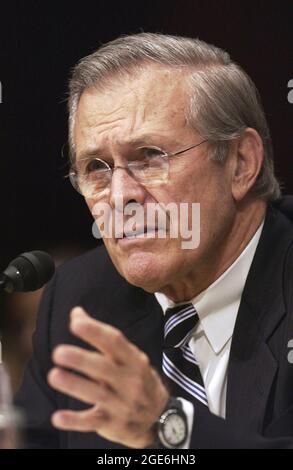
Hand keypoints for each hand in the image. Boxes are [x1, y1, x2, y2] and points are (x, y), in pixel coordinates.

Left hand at [47, 307, 168, 447]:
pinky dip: (75, 421)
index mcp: (133, 360)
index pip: (115, 342)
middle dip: (81, 359)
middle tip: (58, 352)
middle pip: (104, 368)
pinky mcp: (113, 424)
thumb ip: (102, 337)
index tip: (75, 323)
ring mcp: (122, 404)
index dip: (95, 331)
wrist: (161, 417)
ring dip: (74, 385)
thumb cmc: (137, 378)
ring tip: (54, 376)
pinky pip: (92, 422)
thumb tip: (76, 313)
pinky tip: (57, 418)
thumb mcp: (128, 356)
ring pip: (97, 394)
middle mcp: (130, 380)